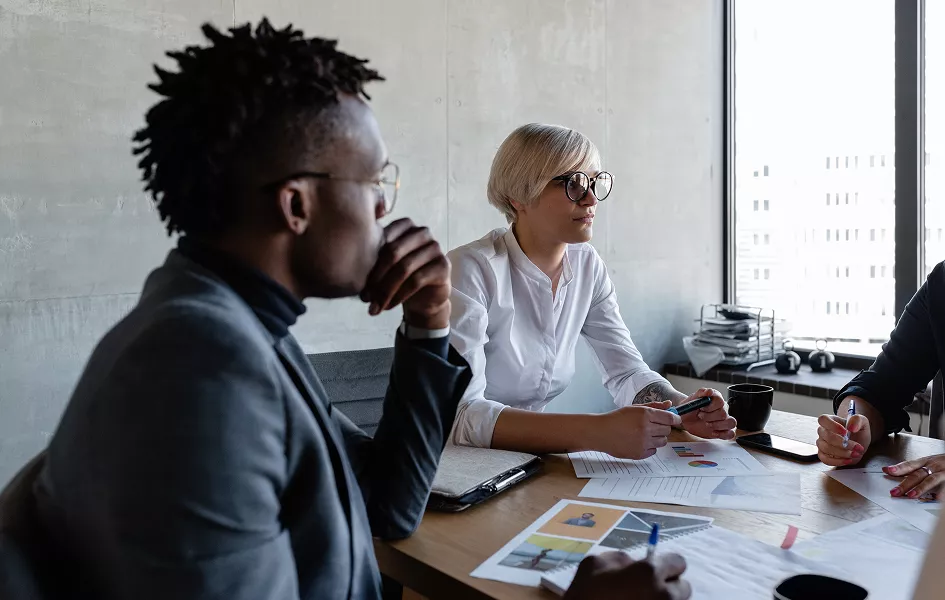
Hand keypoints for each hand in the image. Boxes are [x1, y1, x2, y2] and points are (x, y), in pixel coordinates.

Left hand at [360, 218, 450, 328]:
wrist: (424, 297)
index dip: (368, 262)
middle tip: (364, 297)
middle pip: (392, 252)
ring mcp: (435, 247)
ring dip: (385, 290)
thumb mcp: (383, 264)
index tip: (355, 281)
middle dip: (376, 278)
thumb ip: (370, 255)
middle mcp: (422, 232)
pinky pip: (416, 281)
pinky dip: (399, 296)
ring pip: (404, 268)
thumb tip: (344, 262)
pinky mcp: (443, 265)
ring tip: (374, 306)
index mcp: (405, 225)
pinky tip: (388, 306)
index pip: (382, 239)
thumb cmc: (399, 277)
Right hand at [563, 552, 690, 599]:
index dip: (666, 564)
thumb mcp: (593, 564)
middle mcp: (665, 594)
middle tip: (649, 590)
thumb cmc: (587, 594)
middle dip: (669, 587)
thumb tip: (633, 562)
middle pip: (683, 587)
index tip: (656, 570)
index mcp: (650, 572)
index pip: (678, 562)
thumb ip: (619, 559)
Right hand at [595, 402, 681, 458]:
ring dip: (657, 437)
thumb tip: (669, 405)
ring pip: (663, 441)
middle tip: (652, 426)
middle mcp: (645, 429)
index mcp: (645, 415)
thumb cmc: (617, 418)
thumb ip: (654, 406)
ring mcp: (643, 442)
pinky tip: (639, 441)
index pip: (669, 418)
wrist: (601, 432)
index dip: (674, 419)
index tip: (673, 419)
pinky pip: (654, 450)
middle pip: (667, 430)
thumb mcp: (634, 408)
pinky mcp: (640, 453)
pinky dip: (650, 446)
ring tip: (645, 434)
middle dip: (663, 427)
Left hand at [679, 388, 735, 440]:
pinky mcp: (723, 431)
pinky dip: (722, 434)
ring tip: (707, 424)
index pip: (720, 401)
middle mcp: (723, 409)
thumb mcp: (693, 398)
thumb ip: (701, 392)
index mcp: (717, 399)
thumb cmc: (691, 408)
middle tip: (700, 416)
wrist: (686, 419)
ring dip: (717, 425)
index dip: (710, 406)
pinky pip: (731, 434)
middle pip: (723, 413)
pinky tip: (713, 432)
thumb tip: (709, 391)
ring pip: (731, 423)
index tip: (701, 408)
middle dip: (709, 417)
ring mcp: (724, 420)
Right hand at [816, 408, 869, 466]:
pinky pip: (825, 459)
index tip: (845, 432)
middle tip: (857, 447)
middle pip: (826, 437)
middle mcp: (823, 431)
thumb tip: (851, 426)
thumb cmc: (858, 431)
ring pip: (826, 449)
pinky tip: (848, 460)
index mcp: (830, 420)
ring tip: (855, 453)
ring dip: (842, 453)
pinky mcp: (823, 454)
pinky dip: (837, 461)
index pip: (823, 420)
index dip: (832, 426)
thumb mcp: (862, 422)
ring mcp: (822, 443)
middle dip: (843, 444)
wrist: (859, 441)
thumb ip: (857, 420)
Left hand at [884, 454, 944, 498]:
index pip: (909, 464)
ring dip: (920, 488)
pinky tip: (938, 498)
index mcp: (925, 462)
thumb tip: (890, 471)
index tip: (887, 470)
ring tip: (911, 495)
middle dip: (905, 484)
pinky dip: (942, 492)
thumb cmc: (943, 462)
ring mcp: (943, 473)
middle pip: (917, 474)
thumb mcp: (927, 463)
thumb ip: (911, 468)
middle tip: (895, 492)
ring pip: (931, 480)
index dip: (898, 468)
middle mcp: (933, 466)